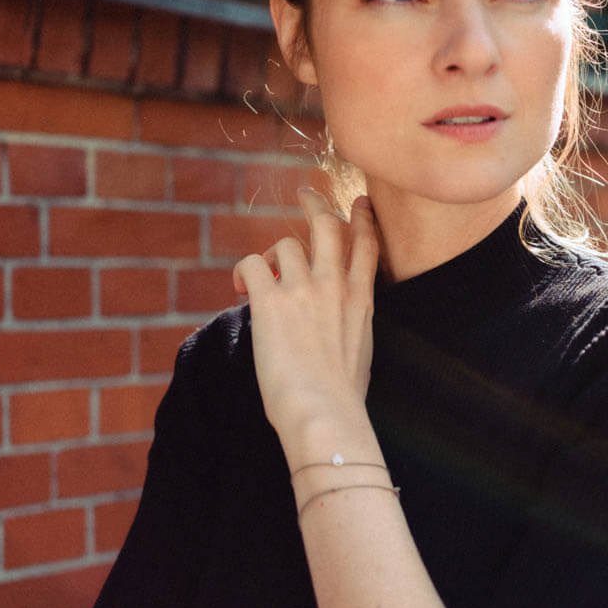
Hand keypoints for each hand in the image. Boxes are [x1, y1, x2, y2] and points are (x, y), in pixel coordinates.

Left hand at [233, 189, 379, 439]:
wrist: (325, 413)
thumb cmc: (342, 398)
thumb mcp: (361, 352)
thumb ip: (350, 326)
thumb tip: (334, 328)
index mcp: (362, 300)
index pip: (367, 244)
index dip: (362, 217)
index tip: (357, 201)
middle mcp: (335, 285)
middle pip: (328, 225)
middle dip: (316, 204)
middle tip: (305, 193)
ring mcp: (304, 290)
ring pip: (285, 244)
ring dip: (271, 257)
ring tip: (262, 281)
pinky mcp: (271, 301)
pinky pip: (252, 263)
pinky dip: (243, 271)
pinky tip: (239, 290)